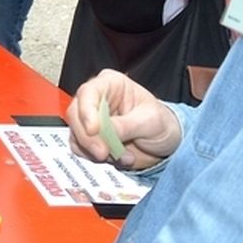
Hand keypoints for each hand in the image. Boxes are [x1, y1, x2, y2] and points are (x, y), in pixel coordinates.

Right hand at [67, 69, 182, 170]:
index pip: (88, 92)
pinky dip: (95, 158)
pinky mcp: (90, 139)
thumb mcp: (150, 121)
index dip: (87, 111)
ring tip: (123, 155)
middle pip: (76, 114)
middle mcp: (97, 100)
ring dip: (95, 150)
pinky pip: (80, 149)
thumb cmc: (162, 123)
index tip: (94, 130)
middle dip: (88, 137)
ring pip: (75, 133)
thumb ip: (126, 125)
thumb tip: (104, 131)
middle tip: (103, 152)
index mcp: (111, 84)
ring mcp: (91, 120)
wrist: (166, 144)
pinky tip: (119, 157)